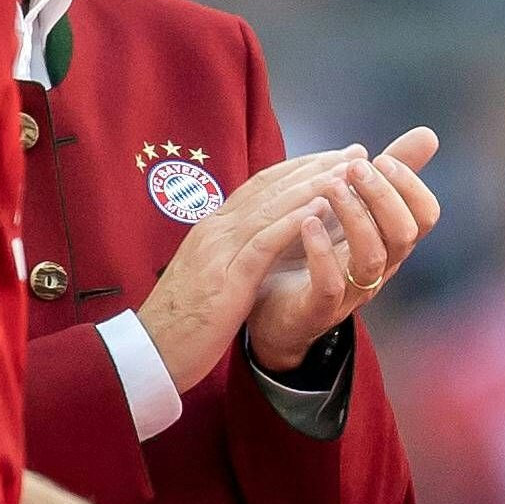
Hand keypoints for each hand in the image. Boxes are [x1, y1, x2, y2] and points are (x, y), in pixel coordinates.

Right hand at [134, 148, 370, 392]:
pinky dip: (294, 221)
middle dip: (315, 166)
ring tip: (347, 171)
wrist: (150, 351)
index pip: (261, 187)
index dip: (298, 168)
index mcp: (213, 229)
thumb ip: (232, 253)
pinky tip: (321, 208)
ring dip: (312, 185)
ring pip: (271, 207)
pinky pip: (265, 243)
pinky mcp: (227, 277)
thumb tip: (259, 241)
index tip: (332, 157)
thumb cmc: (181, 320)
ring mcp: (220, 250)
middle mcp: (216, 230)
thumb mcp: (209, 276)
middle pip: (271, 187)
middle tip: (353, 151)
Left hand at [246, 127, 441, 371]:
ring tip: (331, 187)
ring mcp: (350, 292)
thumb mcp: (354, 209)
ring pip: (372, 258)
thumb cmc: (316, 254)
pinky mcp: (317, 309)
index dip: (410, 185)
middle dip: (382, 195)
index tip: (381, 158)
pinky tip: (308, 222)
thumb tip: (428, 135)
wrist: (271, 310)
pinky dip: (321, 251)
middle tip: (354, 168)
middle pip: (403, 235)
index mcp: (388, 242)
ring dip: (354, 216)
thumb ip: (386, 176)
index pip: (423, 216)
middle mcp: (377, 268)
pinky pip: (330, 285)